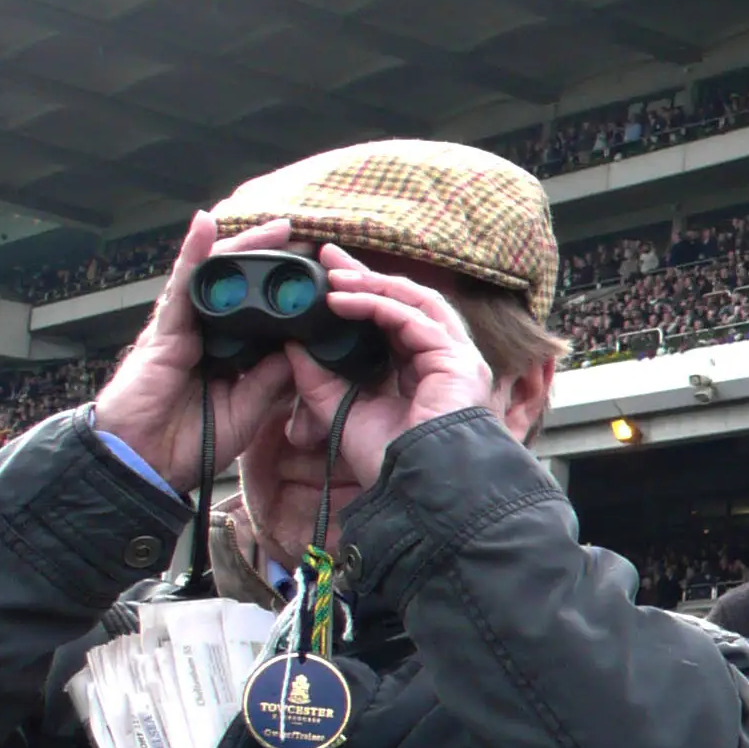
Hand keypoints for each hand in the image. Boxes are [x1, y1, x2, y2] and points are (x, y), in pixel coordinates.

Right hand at [90, 213, 299, 491]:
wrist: (142, 465)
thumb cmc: (188, 443)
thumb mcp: (246, 410)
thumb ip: (272, 380)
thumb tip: (302, 349)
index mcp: (229, 354)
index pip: (260, 314)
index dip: (286, 294)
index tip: (320, 276)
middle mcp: (206, 335)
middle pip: (240, 286)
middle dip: (270, 260)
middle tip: (304, 239)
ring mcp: (182, 329)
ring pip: (215, 276)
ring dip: (243, 247)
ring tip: (275, 226)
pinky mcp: (163, 330)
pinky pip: (180, 285)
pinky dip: (192, 253)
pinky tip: (204, 224)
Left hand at [293, 247, 497, 491]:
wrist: (416, 490)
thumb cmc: (389, 463)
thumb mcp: (342, 411)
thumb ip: (319, 379)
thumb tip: (291, 345)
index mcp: (423, 373)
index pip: (394, 321)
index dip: (361, 296)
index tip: (325, 281)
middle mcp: (445, 360)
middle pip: (407, 301)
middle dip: (365, 276)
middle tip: (326, 257)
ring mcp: (457, 358)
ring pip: (415, 302)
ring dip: (371, 284)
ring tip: (332, 275)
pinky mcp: (457, 360)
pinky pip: (413, 318)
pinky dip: (376, 304)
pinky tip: (343, 300)